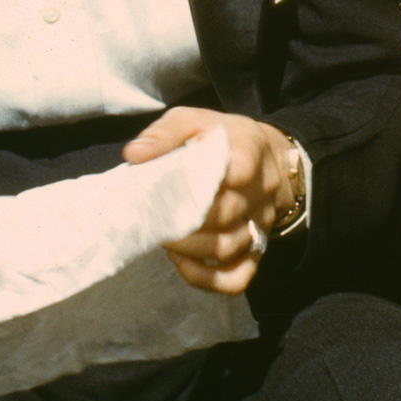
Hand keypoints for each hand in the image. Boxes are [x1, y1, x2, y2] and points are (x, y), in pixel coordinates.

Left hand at [123, 107, 295, 293]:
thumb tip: (134, 154)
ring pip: (229, 248)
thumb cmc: (222, 138)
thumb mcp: (196, 120)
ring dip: (190, 250)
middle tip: (154, 220)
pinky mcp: (257, 247)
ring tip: (164, 239)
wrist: (266, 156)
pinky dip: (209, 279)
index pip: (233, 173)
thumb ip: (166, 133)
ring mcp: (260, 223)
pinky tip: (183, 265)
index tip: (164, 190)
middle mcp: (260, 191)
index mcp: (248, 154)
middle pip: (225, 217)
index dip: (196, 187)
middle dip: (184, 223)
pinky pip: (239, 276)